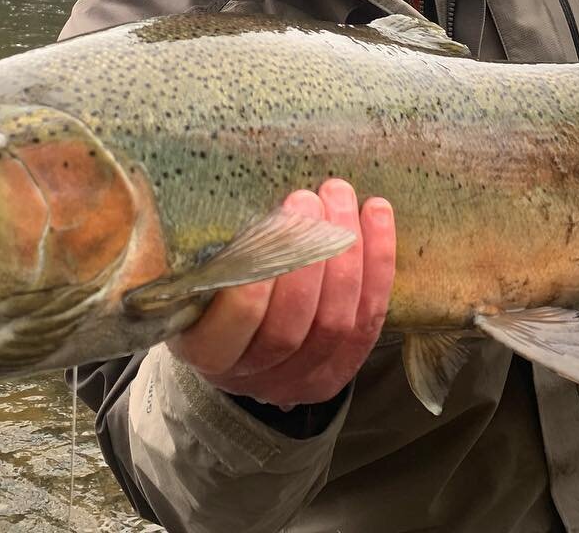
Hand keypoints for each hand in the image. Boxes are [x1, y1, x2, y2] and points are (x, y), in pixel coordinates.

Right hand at [167, 179, 394, 407]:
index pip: (231, 326)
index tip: (268, 223)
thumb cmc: (215, 293)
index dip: (254, 279)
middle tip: (307, 199)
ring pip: (335, 324)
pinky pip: (369, 319)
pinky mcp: (340, 371)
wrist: (242, 344)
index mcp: (206, 353)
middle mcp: (253, 376)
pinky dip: (378, 264)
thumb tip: (236, 197)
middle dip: (306, 256)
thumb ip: (214, 253)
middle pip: (290, 326)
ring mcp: (300, 380)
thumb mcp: (199, 277)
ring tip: (339, 196)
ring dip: (345, 253)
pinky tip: (376, 213)